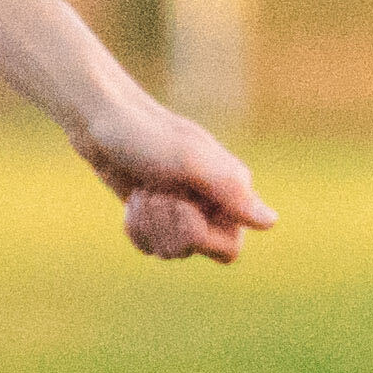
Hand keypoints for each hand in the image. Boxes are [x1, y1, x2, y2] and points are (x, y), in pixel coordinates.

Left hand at [73, 96, 273, 263]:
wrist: (102, 120)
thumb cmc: (146, 135)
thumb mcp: (189, 161)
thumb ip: (231, 190)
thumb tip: (270, 223)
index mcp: (231, 189)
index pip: (229, 249)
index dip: (198, 236)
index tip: (177, 203)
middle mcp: (213, 203)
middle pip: (195, 251)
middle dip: (166, 227)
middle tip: (153, 192)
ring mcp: (185, 210)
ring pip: (171, 252)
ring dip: (148, 225)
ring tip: (142, 193)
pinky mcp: (159, 216)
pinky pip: (151, 247)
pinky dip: (136, 228)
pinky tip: (133, 202)